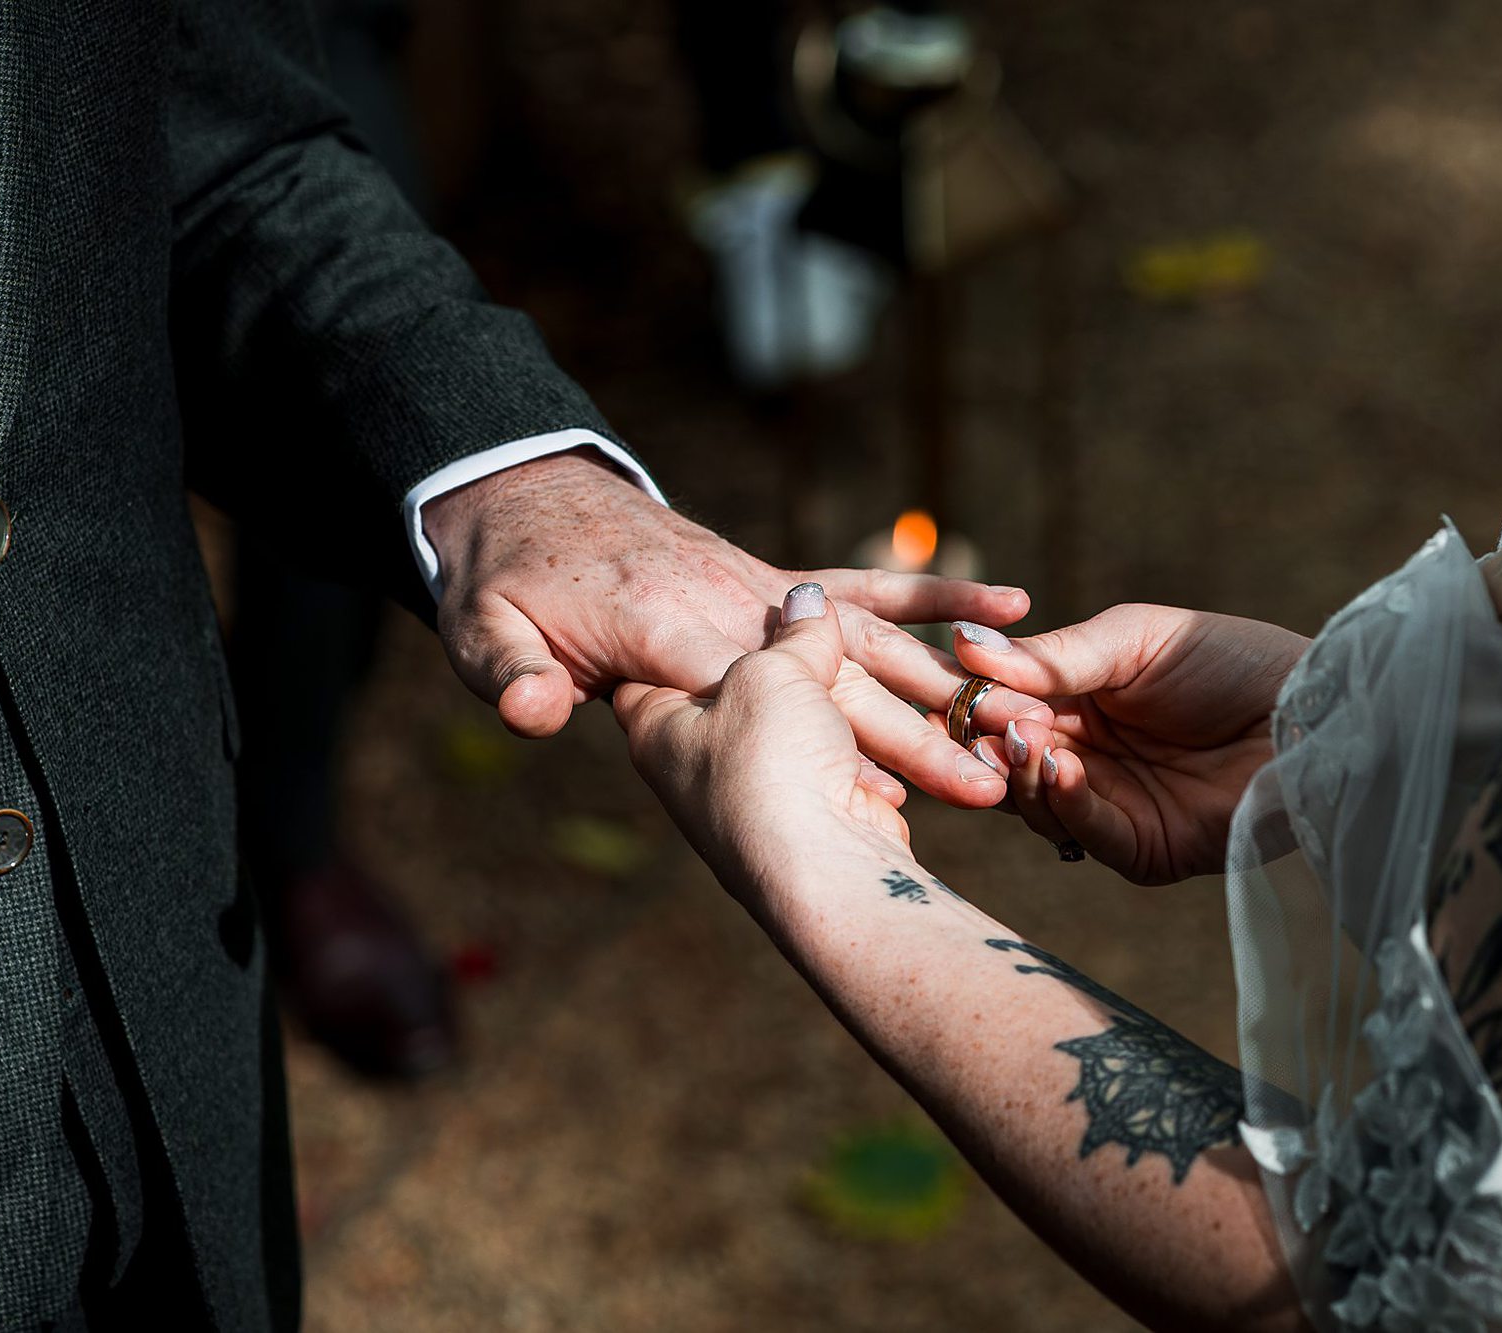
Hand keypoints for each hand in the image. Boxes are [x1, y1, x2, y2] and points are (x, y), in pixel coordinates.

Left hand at [422, 451, 1047, 806]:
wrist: (526, 499)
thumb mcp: (484, 632)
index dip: (831, 740)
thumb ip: (517, 678)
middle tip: (987, 778)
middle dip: (912, 730)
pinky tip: (1011, 601)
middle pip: (837, 673)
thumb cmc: (503, 579)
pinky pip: (871, 585)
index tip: (898, 792)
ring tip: (1016, 723)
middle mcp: (730, 606)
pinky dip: (939, 592)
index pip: (764, 690)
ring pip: (872, 637)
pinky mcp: (780, 581)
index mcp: (669, 631)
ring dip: (942, 684)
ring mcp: (762, 590)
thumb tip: (539, 713)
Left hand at [613, 584, 910, 892]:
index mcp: (659, 723)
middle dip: (788, 661)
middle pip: (740, 688)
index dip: (688, 622)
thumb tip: (808, 599)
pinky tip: (895, 728)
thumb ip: (794, 633)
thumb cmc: (770, 763)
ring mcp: (756, 788)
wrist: (823, 868)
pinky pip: (840, 757)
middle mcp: (696, 759)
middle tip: (820, 621)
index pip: (652, 660)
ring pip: (802, 722)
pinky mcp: (814, 807)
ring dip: (845, 704)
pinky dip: (868, 744)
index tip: (722, 588)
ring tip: (868, 671)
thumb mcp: (772, 672)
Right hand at [949, 605, 1309, 883]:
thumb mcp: (1134, 640)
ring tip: (1022, 738)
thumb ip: (1056, 655)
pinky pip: (1087, 836)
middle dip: (989, 744)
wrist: (1315, 708)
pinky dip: (1064, 804)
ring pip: (1034, 806)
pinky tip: (1058, 767)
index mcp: (1078, 706)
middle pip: (1007, 765)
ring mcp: (1113, 809)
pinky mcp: (1144, 850)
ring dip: (1021, 774)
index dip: (976, 703)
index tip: (953, 686)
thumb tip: (964, 642)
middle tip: (984, 721)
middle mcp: (1086, 761)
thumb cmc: (1233, 661)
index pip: (1004, 711)